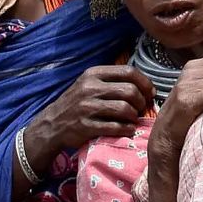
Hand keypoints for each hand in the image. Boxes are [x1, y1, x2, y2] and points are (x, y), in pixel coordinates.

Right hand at [31, 65, 152, 153]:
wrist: (52, 124)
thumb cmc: (77, 103)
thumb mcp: (89, 83)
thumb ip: (112, 81)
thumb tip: (145, 87)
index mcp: (93, 74)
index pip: (128, 71)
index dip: (145, 82)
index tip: (150, 93)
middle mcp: (90, 88)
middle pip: (130, 91)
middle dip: (142, 102)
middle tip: (142, 109)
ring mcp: (87, 107)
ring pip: (125, 109)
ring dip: (135, 116)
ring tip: (133, 119)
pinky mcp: (86, 126)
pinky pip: (116, 127)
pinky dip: (127, 129)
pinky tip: (127, 129)